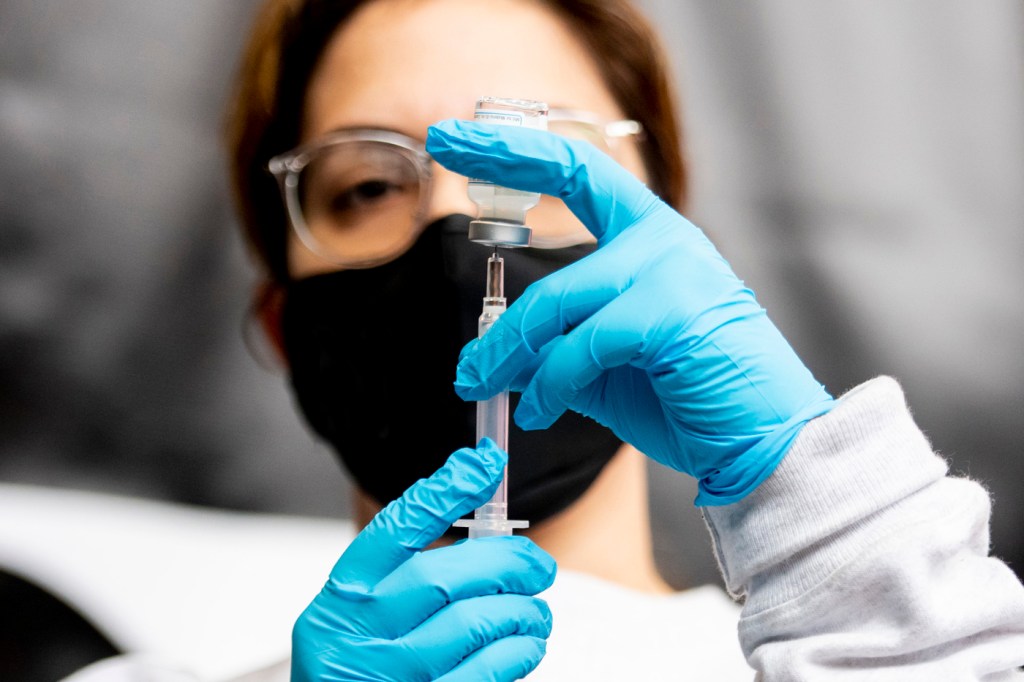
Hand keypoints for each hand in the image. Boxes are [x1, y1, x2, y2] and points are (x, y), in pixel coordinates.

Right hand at [292, 439, 555, 680]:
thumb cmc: (361, 663)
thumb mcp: (364, 613)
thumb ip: (409, 574)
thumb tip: (484, 523)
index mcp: (343, 594)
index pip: (394, 529)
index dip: (443, 492)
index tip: (485, 465)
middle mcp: (357, 632)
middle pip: (441, 576)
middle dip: (504, 563)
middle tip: (538, 564)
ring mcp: (388, 673)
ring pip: (472, 623)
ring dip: (521, 611)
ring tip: (536, 611)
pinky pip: (485, 672)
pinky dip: (518, 651)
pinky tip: (528, 643)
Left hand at [427, 120, 833, 505]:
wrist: (763, 445)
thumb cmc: (690, 399)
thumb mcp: (606, 368)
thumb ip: (557, 348)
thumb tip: (496, 354)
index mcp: (651, 238)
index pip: (577, 169)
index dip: (514, 148)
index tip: (456, 138)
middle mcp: (663, 239)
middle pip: (559, 212)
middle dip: (496, 214)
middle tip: (453, 298)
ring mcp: (671, 270)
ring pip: (555, 300)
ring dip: (505, 353)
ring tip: (479, 387)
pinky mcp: (670, 314)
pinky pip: (580, 346)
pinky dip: (550, 386)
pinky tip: (538, 414)